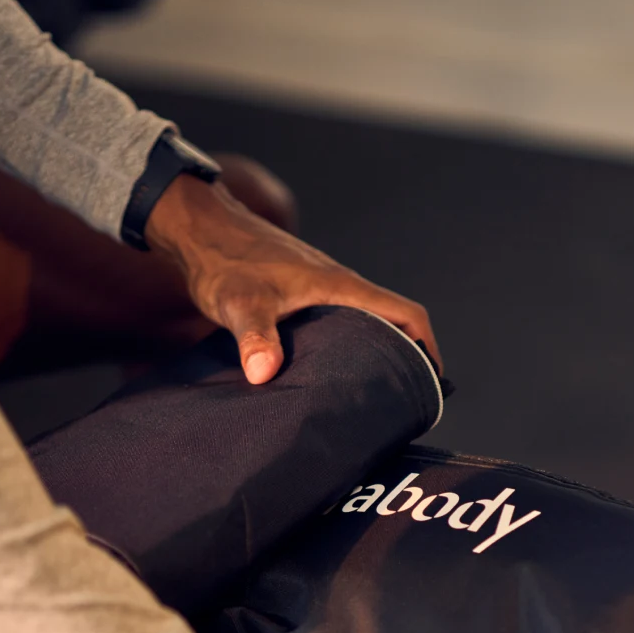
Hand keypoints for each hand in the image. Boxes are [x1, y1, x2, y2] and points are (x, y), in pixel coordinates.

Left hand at [146, 174, 442, 384]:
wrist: (201, 230)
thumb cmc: (225, 260)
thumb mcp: (240, 303)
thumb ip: (256, 337)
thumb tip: (265, 373)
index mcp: (340, 287)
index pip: (405, 314)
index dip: (427, 348)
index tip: (431, 381)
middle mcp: (339, 288)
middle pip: (393, 325)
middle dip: (405, 360)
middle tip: (401, 402)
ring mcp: (322, 291)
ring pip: (366, 325)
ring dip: (376, 355)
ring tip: (370, 396)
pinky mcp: (302, 297)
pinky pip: (340, 324)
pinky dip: (347, 348)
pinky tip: (328, 375)